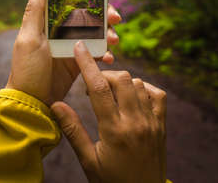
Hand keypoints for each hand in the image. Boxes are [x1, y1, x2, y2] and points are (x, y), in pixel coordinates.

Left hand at [6, 0, 120, 105]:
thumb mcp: (29, 38)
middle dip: (106, 13)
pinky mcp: (79, 62)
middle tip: (116, 18)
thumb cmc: (26, 69)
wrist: (32, 102)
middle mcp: (61, 30)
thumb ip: (35, 10)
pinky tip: (108, 58)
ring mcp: (72, 46)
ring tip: (113, 41)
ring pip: (97, 32)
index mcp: (49, 20)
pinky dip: (104, 53)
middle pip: (89, 14)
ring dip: (109, 33)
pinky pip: (97, 53)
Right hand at [51, 41, 166, 182]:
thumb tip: (56, 104)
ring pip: (138, 84)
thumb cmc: (112, 182)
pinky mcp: (162, 125)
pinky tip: (131, 97)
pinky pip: (157, 95)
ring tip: (109, 96)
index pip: (99, 88)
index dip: (87, 64)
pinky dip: (143, 88)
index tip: (80, 47)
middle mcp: (136, 122)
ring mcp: (152, 122)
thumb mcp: (88, 160)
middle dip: (104, 75)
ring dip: (121, 82)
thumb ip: (73, 130)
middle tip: (92, 88)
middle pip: (121, 79)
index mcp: (114, 130)